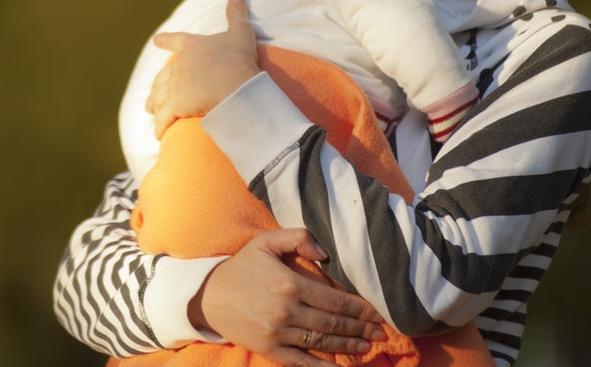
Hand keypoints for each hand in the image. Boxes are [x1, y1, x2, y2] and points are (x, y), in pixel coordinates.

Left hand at [147, 0, 260, 138]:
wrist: (232, 83)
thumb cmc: (237, 58)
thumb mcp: (239, 32)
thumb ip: (236, 13)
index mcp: (192, 47)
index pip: (175, 41)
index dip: (165, 41)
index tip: (155, 40)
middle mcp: (178, 66)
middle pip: (163, 76)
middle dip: (157, 86)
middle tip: (150, 97)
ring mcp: (174, 87)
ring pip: (159, 98)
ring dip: (155, 106)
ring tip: (152, 114)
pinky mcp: (174, 107)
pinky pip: (164, 119)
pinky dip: (160, 126)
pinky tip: (158, 134)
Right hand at [190, 229, 387, 366]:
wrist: (209, 295)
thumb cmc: (242, 266)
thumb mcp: (266, 242)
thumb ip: (298, 237)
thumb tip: (325, 252)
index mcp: (290, 283)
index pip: (334, 298)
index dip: (359, 307)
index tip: (376, 312)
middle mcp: (287, 310)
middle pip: (333, 322)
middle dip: (360, 328)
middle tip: (381, 332)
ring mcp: (278, 332)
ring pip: (322, 342)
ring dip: (348, 346)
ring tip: (368, 347)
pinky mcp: (270, 349)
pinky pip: (301, 362)